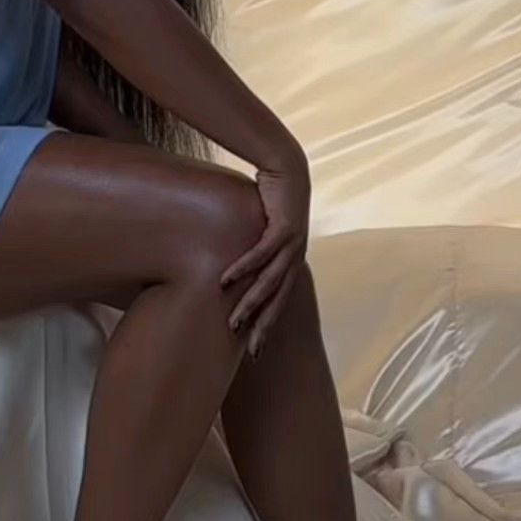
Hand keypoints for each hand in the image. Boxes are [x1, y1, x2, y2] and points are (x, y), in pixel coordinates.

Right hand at [219, 155, 310, 355]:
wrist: (288, 168)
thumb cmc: (271, 198)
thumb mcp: (260, 229)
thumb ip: (251, 249)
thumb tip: (229, 266)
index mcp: (290, 261)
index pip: (279, 301)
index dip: (267, 325)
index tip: (255, 350)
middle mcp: (294, 258)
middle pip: (278, 300)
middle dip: (263, 326)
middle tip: (250, 351)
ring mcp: (291, 244)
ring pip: (270, 281)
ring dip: (251, 303)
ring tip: (233, 321)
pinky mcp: (283, 227)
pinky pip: (261, 253)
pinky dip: (244, 267)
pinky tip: (226, 280)